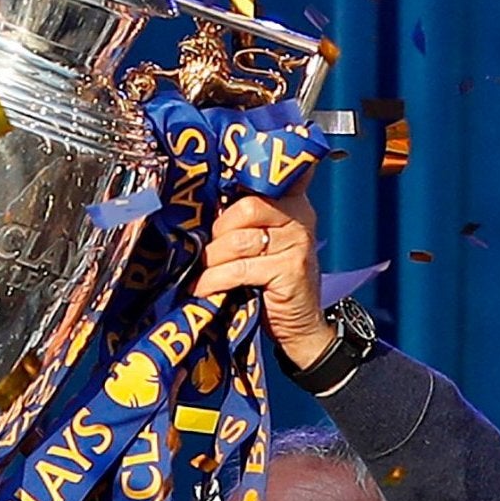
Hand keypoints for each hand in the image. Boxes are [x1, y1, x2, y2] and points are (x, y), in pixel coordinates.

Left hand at [192, 189, 330, 367]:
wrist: (301, 325)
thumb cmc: (272, 282)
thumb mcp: (261, 244)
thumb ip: (242, 220)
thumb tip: (199, 205)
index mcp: (291, 201)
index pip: (268, 175)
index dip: (240, 177)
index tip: (217, 197)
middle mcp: (299, 215)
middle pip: (245, 207)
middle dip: (218, 232)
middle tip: (209, 251)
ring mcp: (297, 242)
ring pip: (238, 240)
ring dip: (213, 260)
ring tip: (205, 272)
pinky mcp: (290, 269)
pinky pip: (240, 268)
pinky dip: (215, 280)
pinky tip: (204, 288)